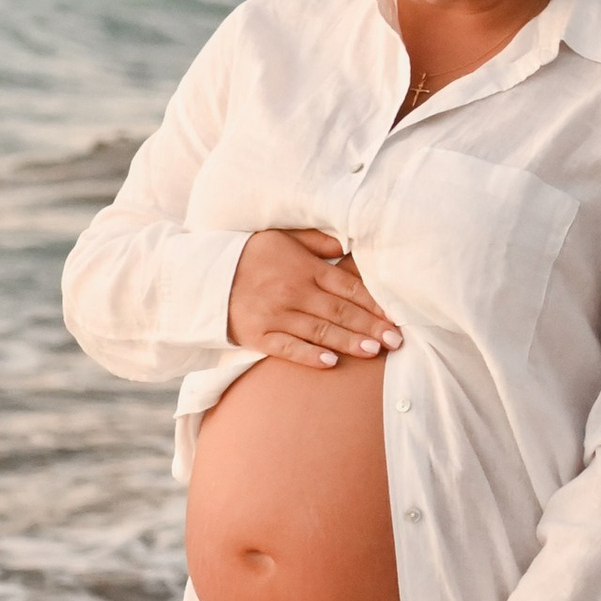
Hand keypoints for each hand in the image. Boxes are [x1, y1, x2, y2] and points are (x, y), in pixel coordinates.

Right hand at [227, 227, 401, 368]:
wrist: (204, 276)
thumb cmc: (250, 255)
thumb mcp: (282, 237)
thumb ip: (316, 241)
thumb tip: (347, 247)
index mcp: (304, 268)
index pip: (347, 287)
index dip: (374, 303)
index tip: (396, 317)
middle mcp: (293, 292)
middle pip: (340, 312)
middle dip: (370, 327)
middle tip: (396, 341)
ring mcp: (276, 315)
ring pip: (320, 331)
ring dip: (348, 342)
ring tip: (373, 351)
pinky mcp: (259, 336)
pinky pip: (289, 348)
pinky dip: (310, 356)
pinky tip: (332, 363)